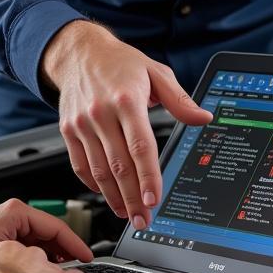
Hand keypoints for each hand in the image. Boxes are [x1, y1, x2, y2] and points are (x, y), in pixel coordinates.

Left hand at [0, 198, 93, 262]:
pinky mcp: (4, 233)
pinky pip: (30, 243)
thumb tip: (46, 270)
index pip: (56, 227)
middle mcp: (13, 215)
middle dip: (66, 251)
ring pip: (42, 239)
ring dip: (54, 255)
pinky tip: (44, 270)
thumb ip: (24, 258)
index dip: (75, 244)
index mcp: (16, 213)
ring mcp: (9, 223)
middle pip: (51, 232)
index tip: (88, 258)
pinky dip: (41, 256)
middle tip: (79, 270)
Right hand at [41, 21, 211, 229]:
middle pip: (119, 165)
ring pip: (98, 170)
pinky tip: (106, 194)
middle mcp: (101, 112)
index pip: (140, 145)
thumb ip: (180, 100)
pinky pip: (80, 164)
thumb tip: (203, 118)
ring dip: (114, 197)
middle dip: (133, 198)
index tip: (153, 198)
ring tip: (128, 214)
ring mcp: (81, 123)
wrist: (78, 53)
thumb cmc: (119, 62)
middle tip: (144, 219)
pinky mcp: (68, 130)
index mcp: (126, 99)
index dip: (147, 175)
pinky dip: (93, 184)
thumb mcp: (155, 72)